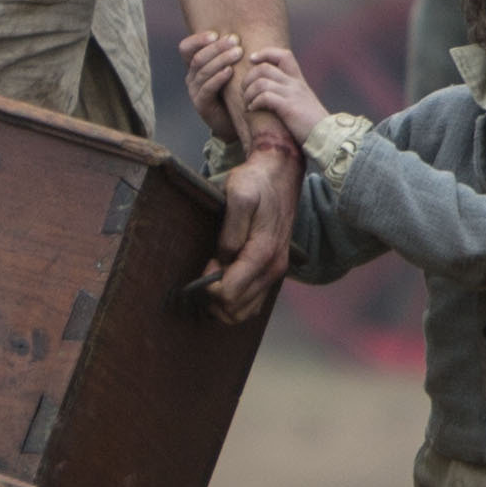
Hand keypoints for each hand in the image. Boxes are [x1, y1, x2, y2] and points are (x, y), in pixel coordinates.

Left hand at [187, 29, 329, 160]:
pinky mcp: (289, 107)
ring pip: (261, 81)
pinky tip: (253, 110)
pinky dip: (254, 103)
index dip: (265, 53)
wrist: (329, 137)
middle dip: (248, 77)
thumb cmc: (313, 125)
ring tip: (247, 103)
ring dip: (248, 92)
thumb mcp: (303, 104)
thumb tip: (272, 96)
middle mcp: (295, 84)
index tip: (253, 59)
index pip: (283, 55)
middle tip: (244, 91)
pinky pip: (264, 96)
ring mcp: (292, 94)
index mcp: (299, 81)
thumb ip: (290, 96)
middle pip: (265, 67)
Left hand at [205, 142, 295, 320]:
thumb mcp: (238, 195)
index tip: (205, 264)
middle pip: (236, 310)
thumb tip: (223, 259)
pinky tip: (223, 281)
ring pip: (244, 312)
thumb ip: (231, 230)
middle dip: (213, 298)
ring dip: (222, 303)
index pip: (230, 294)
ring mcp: (275, 272)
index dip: (209, 286)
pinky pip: (253, 302)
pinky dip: (235, 301)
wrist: (280, 175)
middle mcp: (273, 269)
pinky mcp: (273, 271)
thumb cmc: (256, 183)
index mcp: (263, 253)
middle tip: (205, 273)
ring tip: (211, 279)